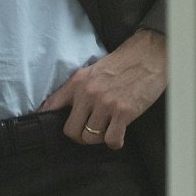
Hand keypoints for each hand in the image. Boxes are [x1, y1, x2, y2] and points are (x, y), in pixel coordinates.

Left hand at [41, 29, 166, 148]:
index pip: (52, 105)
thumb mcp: (94, 70)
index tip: (45, 128)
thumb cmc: (124, 62)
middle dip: (79, 135)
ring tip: (107, 129)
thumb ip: (80, 88)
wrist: (150, 54)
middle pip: (70, 130)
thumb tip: (69, 108)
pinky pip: (112, 140)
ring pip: (90, 138)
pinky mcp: (123, 112)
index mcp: (78, 82)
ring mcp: (106, 104)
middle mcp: (88, 94)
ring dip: (99, 138)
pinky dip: (115, 141)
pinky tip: (119, 133)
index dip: (46, 119)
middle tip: (89, 132)